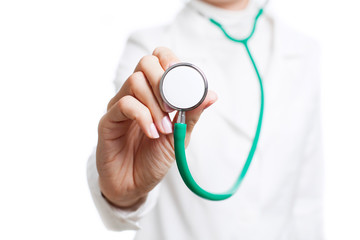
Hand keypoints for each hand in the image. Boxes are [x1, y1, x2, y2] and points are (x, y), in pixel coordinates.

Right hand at [96, 47, 216, 208]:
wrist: (135, 185)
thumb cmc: (155, 158)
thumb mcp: (180, 135)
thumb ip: (192, 114)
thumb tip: (211, 94)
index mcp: (153, 93)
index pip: (158, 59)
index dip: (171, 61)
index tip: (184, 81)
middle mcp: (135, 95)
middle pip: (146, 63)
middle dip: (164, 81)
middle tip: (173, 107)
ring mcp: (119, 106)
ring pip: (135, 82)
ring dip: (156, 105)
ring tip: (164, 129)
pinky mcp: (108, 121)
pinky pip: (124, 104)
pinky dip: (143, 117)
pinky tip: (152, 133)